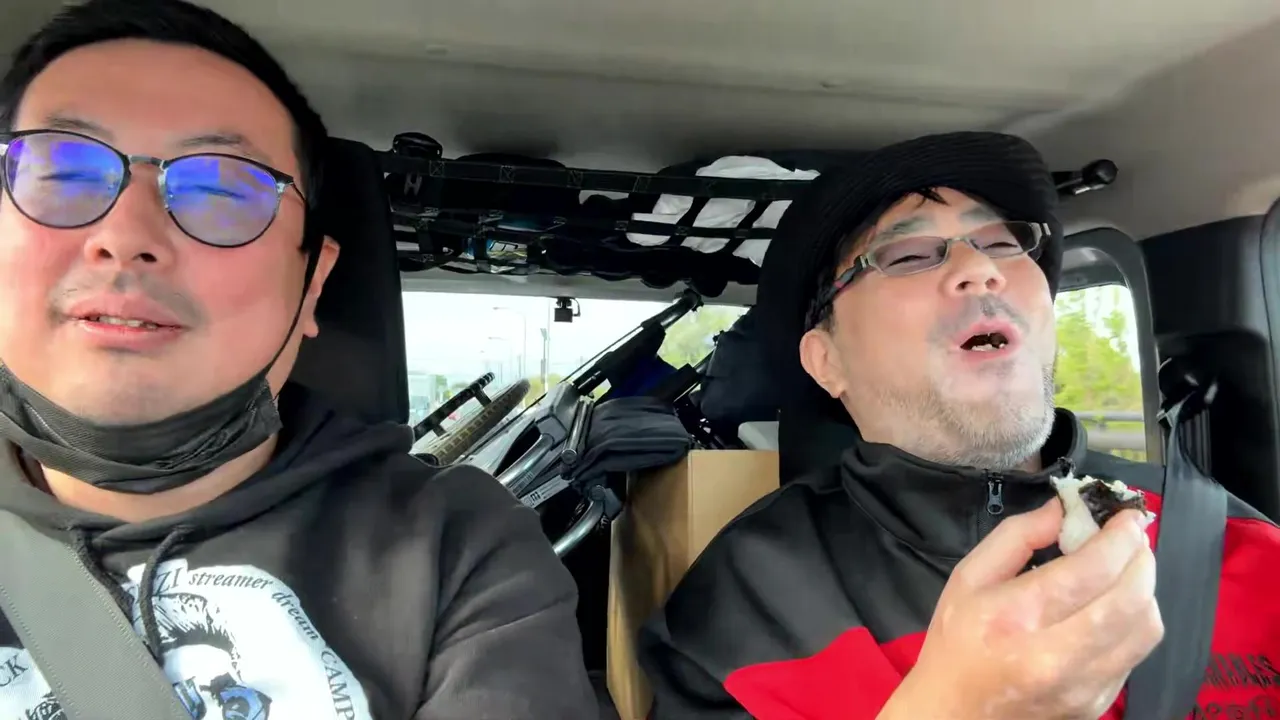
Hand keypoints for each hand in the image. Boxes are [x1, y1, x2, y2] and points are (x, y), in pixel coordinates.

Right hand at [879, 499, 1161, 719]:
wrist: (955, 714)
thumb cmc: (956, 641)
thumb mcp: (969, 577)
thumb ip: (1018, 536)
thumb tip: (1066, 508)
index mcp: (1016, 616)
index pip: (1091, 569)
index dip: (1120, 536)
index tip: (1127, 516)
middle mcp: (1056, 655)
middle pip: (1130, 598)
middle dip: (1142, 558)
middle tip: (1132, 538)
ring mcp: (1083, 685)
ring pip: (1146, 628)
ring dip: (1144, 589)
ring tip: (1125, 570)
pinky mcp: (1099, 703)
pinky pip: (1137, 653)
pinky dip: (1133, 622)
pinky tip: (1110, 608)